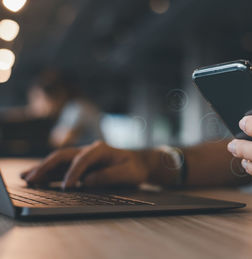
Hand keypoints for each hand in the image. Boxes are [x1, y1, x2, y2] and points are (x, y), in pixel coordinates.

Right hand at [21, 141, 159, 188]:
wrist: (139, 163)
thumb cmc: (134, 168)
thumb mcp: (128, 173)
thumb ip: (109, 176)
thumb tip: (87, 181)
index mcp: (100, 149)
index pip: (82, 160)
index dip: (74, 173)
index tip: (68, 187)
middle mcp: (88, 150)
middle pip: (63, 156)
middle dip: (47, 166)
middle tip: (33, 178)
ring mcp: (82, 157)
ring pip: (58, 161)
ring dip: (43, 168)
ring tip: (27, 177)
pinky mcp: (80, 165)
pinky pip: (61, 168)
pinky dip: (49, 173)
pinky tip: (37, 179)